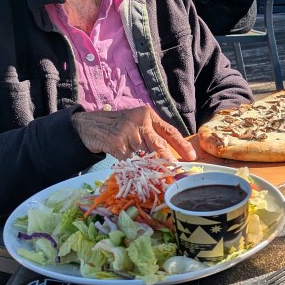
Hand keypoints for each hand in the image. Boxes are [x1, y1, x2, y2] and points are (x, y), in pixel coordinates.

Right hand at [71, 106, 196, 161]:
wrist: (91, 126)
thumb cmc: (120, 127)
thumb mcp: (138, 124)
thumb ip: (153, 135)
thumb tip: (171, 156)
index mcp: (148, 115)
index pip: (169, 130)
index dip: (182, 144)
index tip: (192, 156)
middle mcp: (139, 121)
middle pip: (158, 143)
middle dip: (168, 158)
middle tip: (177, 169)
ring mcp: (128, 132)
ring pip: (144, 155)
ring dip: (146, 164)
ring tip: (142, 164)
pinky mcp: (117, 144)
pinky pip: (130, 160)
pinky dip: (130, 164)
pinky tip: (124, 157)